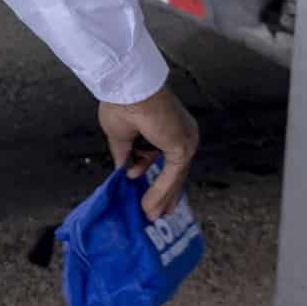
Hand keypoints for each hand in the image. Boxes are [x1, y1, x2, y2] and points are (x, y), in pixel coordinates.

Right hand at [99, 84, 199, 220]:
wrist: (126, 89)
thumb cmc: (121, 103)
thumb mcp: (121, 135)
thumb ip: (126, 154)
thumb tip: (124, 170)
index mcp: (170, 127)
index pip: (168, 158)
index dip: (156, 175)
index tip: (141, 187)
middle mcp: (183, 134)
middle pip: (176, 171)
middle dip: (166, 194)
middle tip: (157, 213)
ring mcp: (185, 140)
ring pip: (174, 177)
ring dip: (161, 198)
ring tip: (149, 216)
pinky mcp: (182, 148)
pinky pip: (171, 176)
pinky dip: (159, 192)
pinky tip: (148, 206)